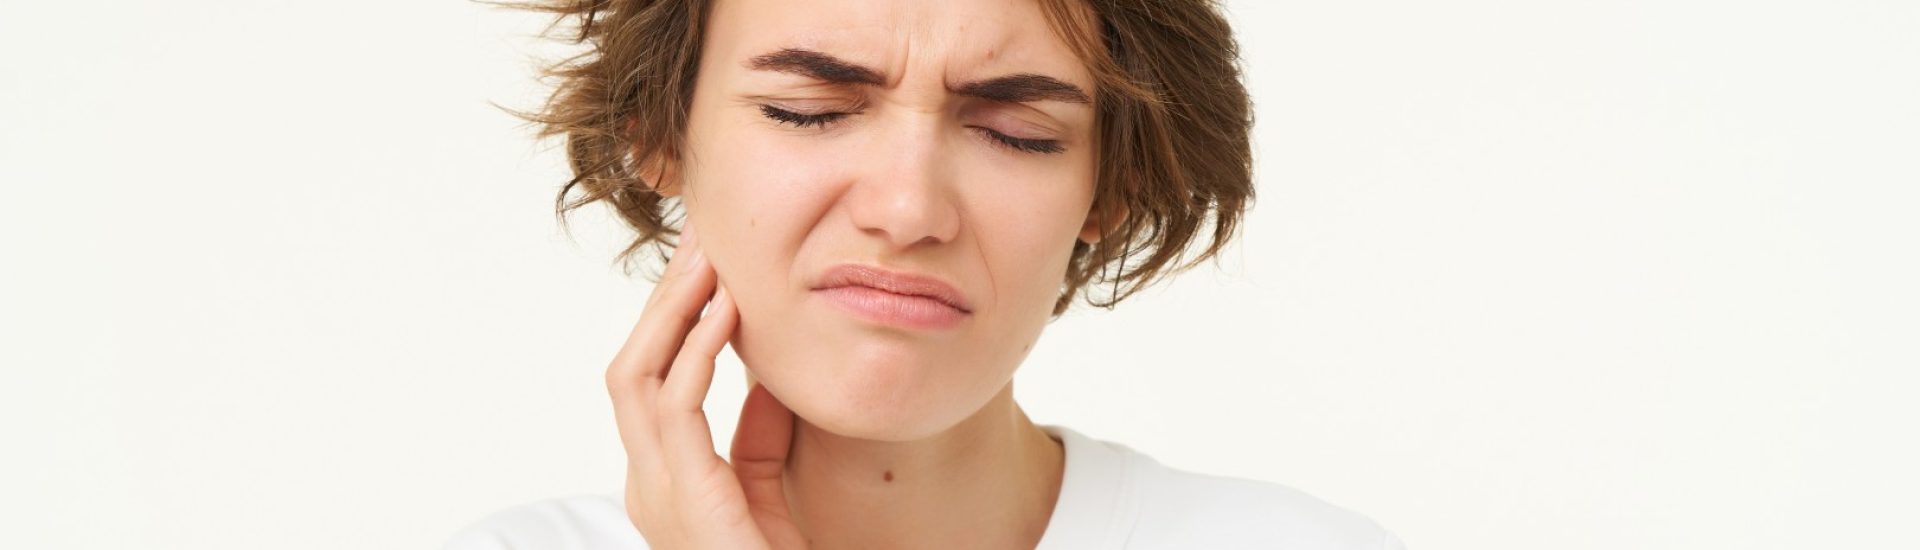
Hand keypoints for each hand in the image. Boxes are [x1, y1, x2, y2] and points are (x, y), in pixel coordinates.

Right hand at [603, 225, 807, 549]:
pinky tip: (727, 311)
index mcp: (661, 480)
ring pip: (637, 376)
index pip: (647, 381)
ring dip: (673, 310)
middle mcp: (645, 484)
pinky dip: (696, 351)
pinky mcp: (685, 498)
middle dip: (662, 300)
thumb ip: (758, 434)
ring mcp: (656, 494)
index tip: (703, 266)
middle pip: (630, 367)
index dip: (669, 320)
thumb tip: (763, 374)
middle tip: (699, 239)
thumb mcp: (766, 489)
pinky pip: (676, 408)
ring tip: (708, 259)